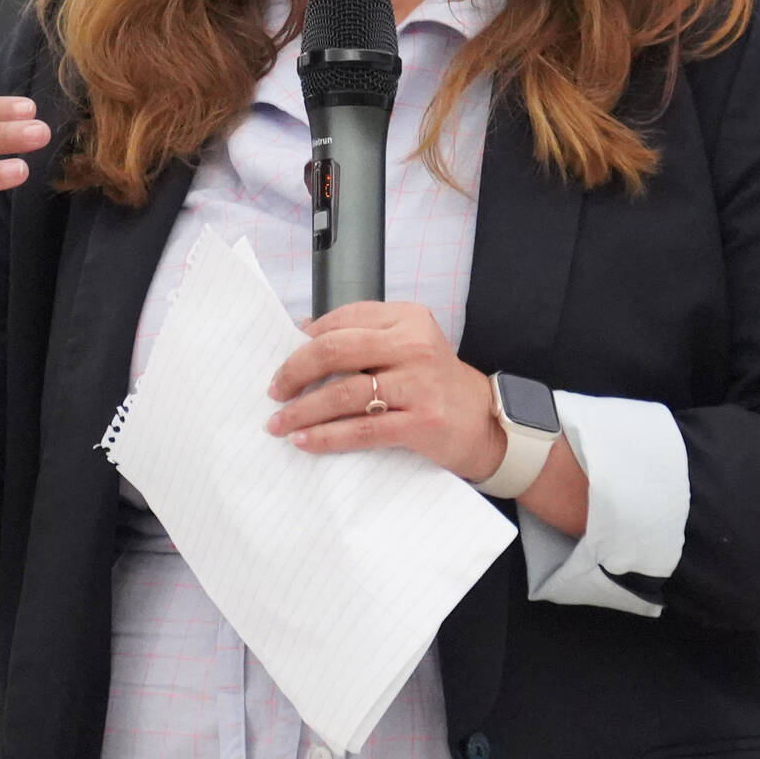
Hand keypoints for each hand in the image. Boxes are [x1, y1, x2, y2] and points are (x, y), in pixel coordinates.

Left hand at [265, 301, 507, 482]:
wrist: (485, 423)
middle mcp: (413, 345)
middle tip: (274, 390)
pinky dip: (327, 436)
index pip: (343, 319)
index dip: (305, 340)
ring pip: (344, 392)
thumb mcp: (406, 347)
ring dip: (303, 410)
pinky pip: (361, 429)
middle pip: (336, 350)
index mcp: (407, 318)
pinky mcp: (421, 422)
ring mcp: (418, 384)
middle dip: (295, 371)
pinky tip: (305, 441)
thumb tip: (301, 335)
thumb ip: (363, 337)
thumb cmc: (434, 384)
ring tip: (279, 423)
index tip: (283, 360)